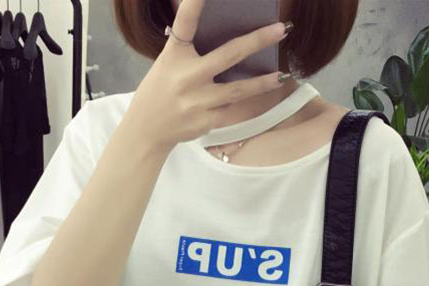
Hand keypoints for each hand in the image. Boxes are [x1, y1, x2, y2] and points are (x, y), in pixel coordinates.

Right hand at [124, 0, 291, 150]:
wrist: (147, 129)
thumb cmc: (162, 90)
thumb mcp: (169, 64)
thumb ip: (193, 52)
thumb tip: (234, 45)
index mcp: (174, 55)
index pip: (185, 24)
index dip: (194, 5)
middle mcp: (186, 76)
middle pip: (228, 55)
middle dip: (257, 41)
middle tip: (280, 29)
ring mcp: (197, 101)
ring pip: (238, 90)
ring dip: (262, 83)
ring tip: (279, 75)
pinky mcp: (206, 121)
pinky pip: (228, 108)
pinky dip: (232, 103)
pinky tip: (232, 101)